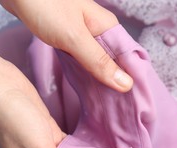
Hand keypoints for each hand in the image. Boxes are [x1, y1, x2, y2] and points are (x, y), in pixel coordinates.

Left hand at [0, 0, 133, 91]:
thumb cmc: (45, 7)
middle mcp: (98, 31)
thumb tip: (126, 84)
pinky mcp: (67, 37)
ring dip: (98, 79)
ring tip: (102, 103)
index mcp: (107, 27)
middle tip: (115, 109)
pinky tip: (83, 86)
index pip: (128, 58)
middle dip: (114, 83)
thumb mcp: (74, 37)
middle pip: (113, 61)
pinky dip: (83, 72)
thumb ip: (98, 61)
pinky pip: (81, 58)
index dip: (131, 80)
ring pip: (96, 61)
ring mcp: (82, 34)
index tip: (131, 103)